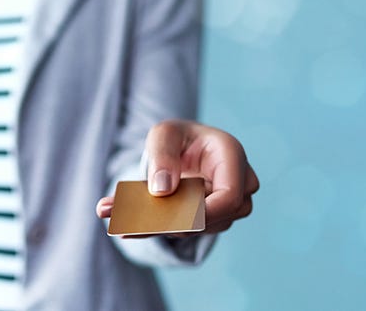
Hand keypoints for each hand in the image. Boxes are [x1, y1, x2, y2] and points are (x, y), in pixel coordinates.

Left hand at [96, 119, 258, 234]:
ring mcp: (229, 202)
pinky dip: (162, 229)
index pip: (230, 195)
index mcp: (231, 154)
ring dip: (169, 227)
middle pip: (221, 216)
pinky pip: (192, 230)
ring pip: (207, 227)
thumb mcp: (163, 134)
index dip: (206, 212)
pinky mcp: (213, 218)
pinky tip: (131, 227)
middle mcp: (239, 180)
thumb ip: (162, 156)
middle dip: (182, 222)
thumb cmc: (176, 137)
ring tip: (126, 223)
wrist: (179, 149)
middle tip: (139, 224)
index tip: (173, 217)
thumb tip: (162, 190)